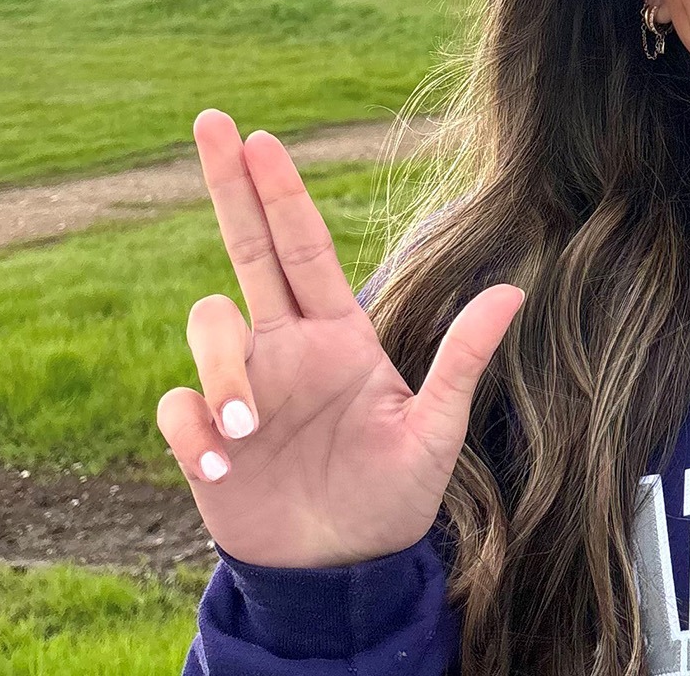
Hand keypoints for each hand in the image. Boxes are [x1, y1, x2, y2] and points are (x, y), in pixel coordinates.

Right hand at [155, 108, 520, 568]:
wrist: (343, 569)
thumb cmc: (394, 496)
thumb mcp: (435, 430)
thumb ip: (462, 361)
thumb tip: (513, 292)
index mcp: (338, 335)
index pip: (305, 248)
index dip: (282, 192)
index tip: (260, 137)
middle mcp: (284, 347)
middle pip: (245, 247)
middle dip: (226, 184)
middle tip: (210, 120)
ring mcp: (241, 387)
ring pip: (207, 326)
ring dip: (221, 369)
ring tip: (250, 429)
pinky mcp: (205, 438)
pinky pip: (176, 407)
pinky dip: (193, 430)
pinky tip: (222, 467)